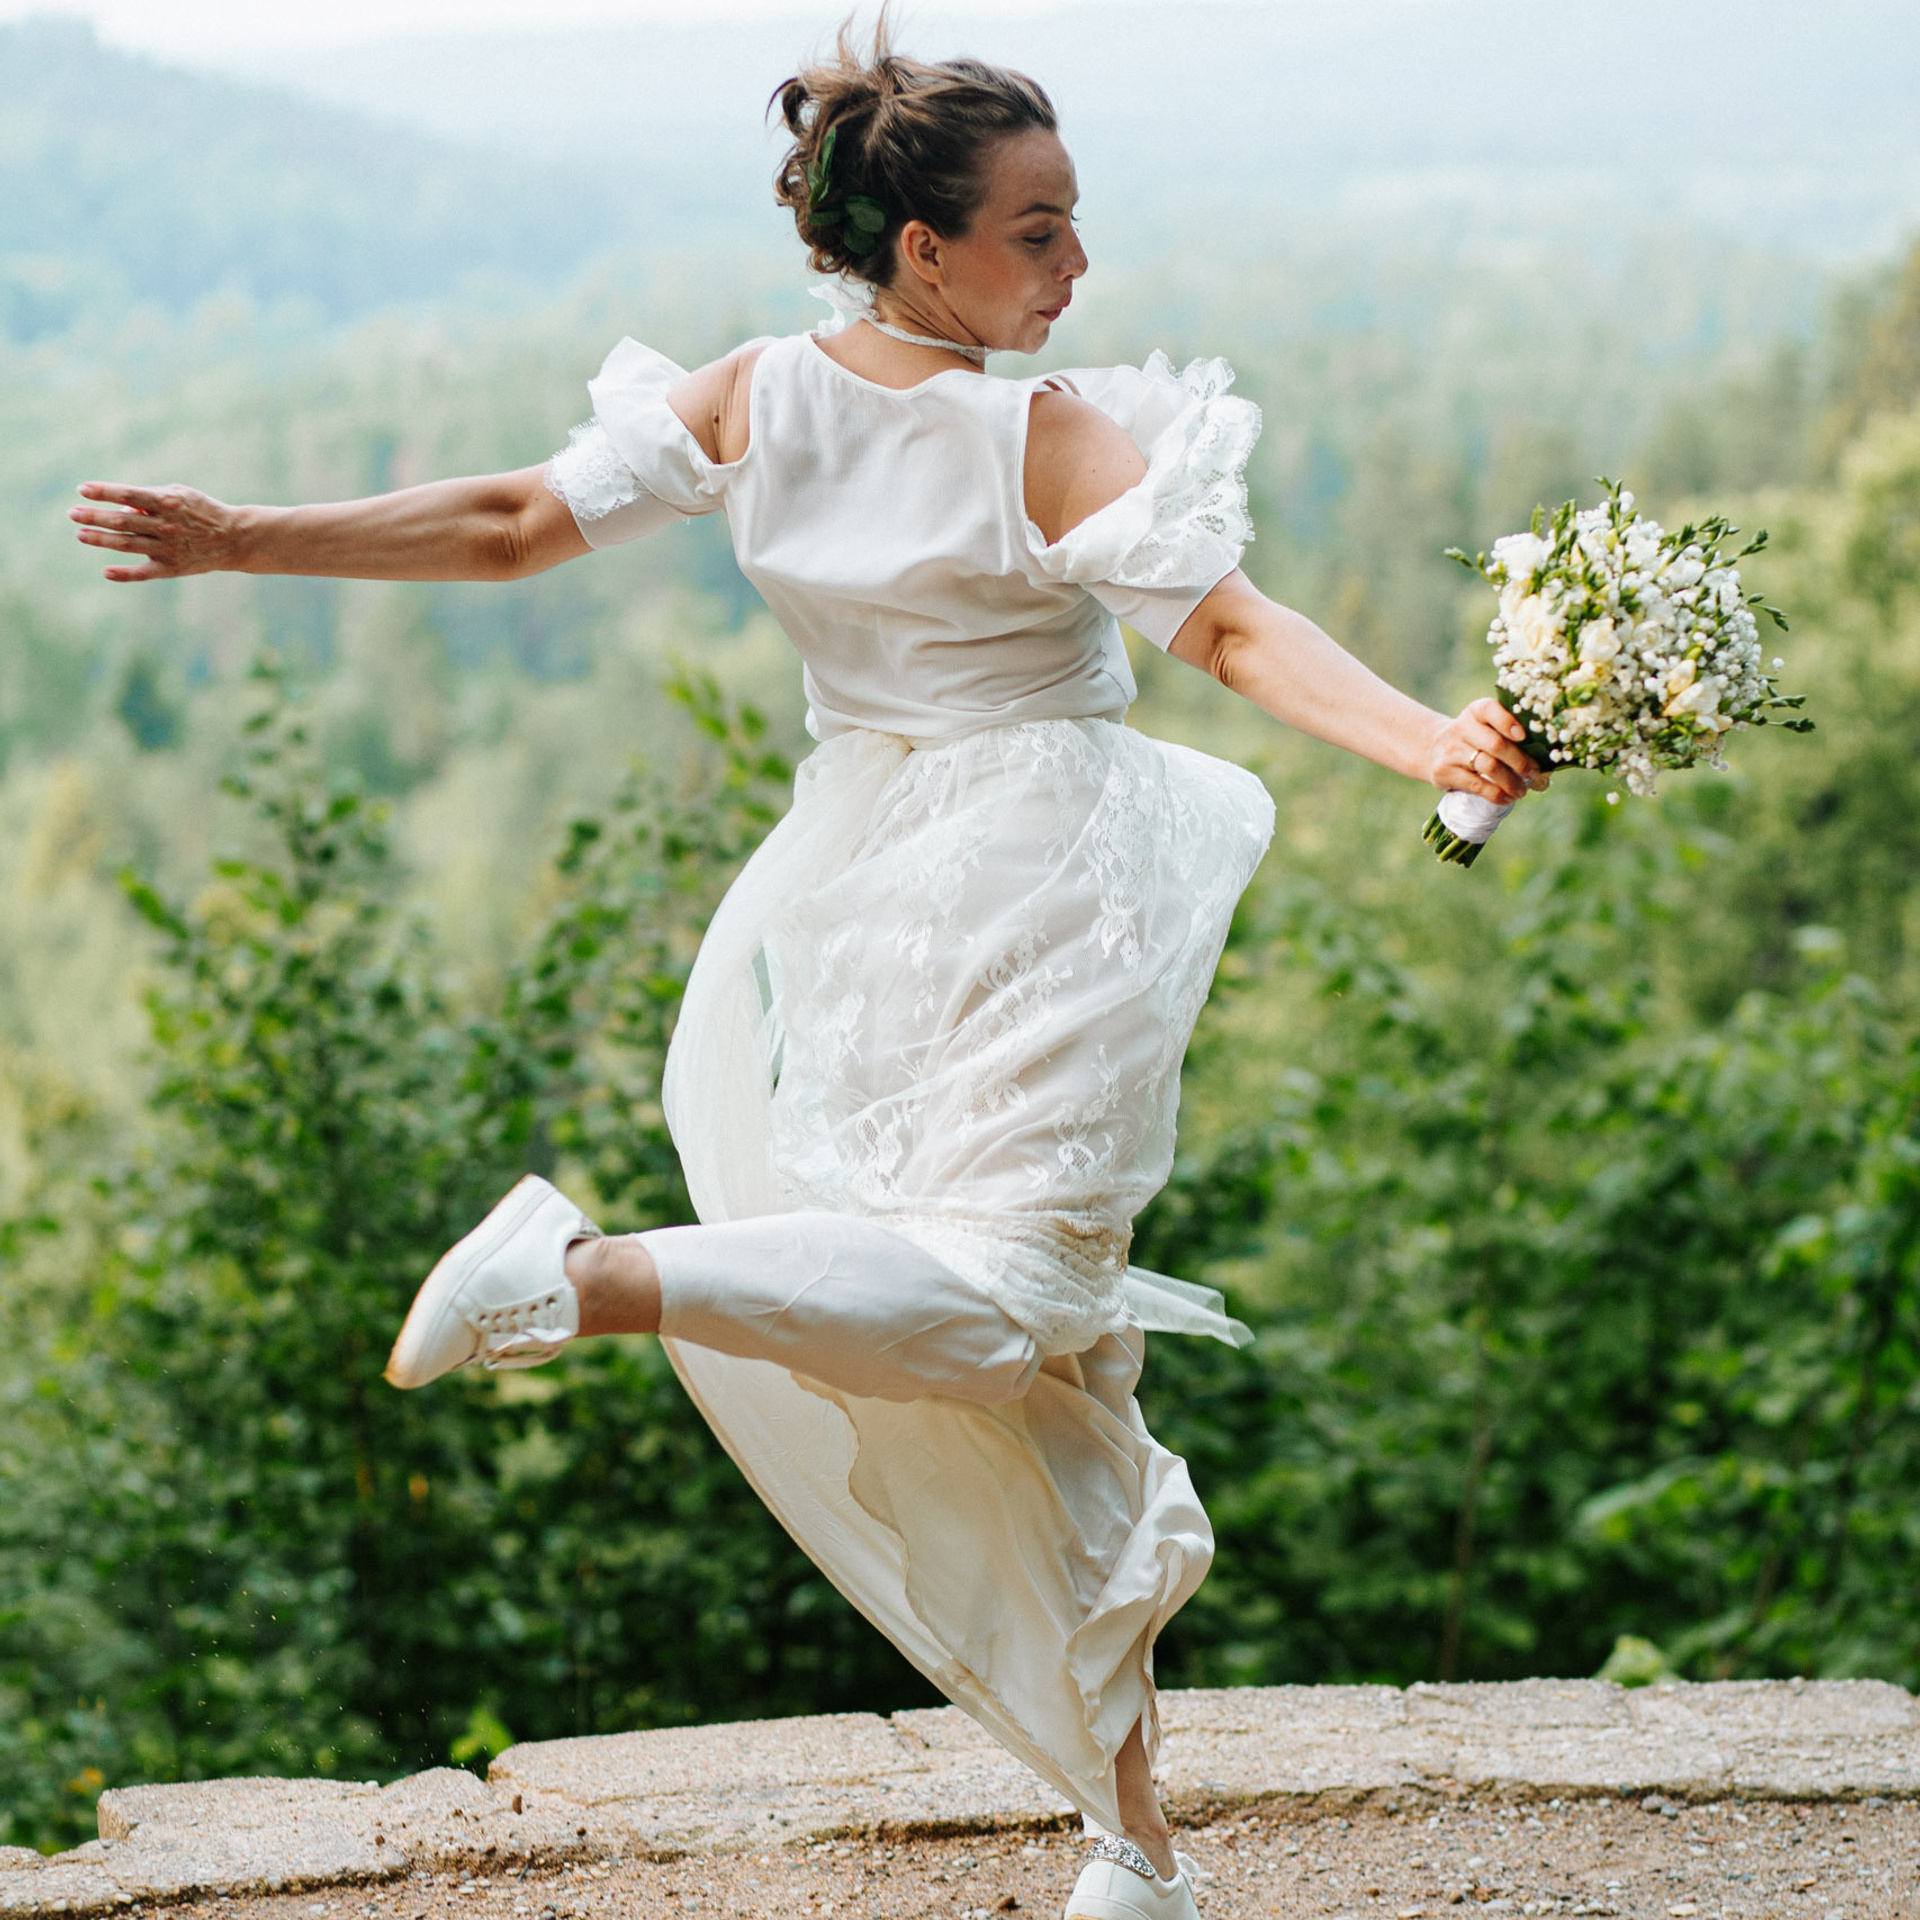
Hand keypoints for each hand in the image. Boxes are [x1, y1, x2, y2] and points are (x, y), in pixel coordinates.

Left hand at [70, 482, 247, 582]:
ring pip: (127, 544)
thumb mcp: (180, 495)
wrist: (234, 538)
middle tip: (73, 513)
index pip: (129, 496)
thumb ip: (150, 499)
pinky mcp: (173, 567)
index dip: (104, 492)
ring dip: (101, 539)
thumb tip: (121, 510)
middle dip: (94, 516)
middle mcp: (166, 526)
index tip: (82, 489)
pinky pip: (145, 573)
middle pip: (122, 521)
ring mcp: (169, 548)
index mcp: (167, 503)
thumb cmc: (201, 511)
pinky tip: (106, 572)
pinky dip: (126, 574)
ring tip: (80, 534)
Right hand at [1426, 697, 1547, 803]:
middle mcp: (1461, 728)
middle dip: (1520, 762)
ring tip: (1522, 791)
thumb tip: (1545, 757)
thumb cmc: (1474, 738)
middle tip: (1533, 773)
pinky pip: (1477, 786)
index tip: (1523, 736)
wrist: (1433, 748)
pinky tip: (1507, 798)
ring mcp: (1451, 751)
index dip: (1507, 722)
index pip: (1490, 710)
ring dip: (1511, 782)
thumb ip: (1508, 733)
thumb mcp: (1485, 726)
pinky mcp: (1444, 772)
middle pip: (1496, 744)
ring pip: (1488, 767)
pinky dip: (1496, 794)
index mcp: (1475, 711)